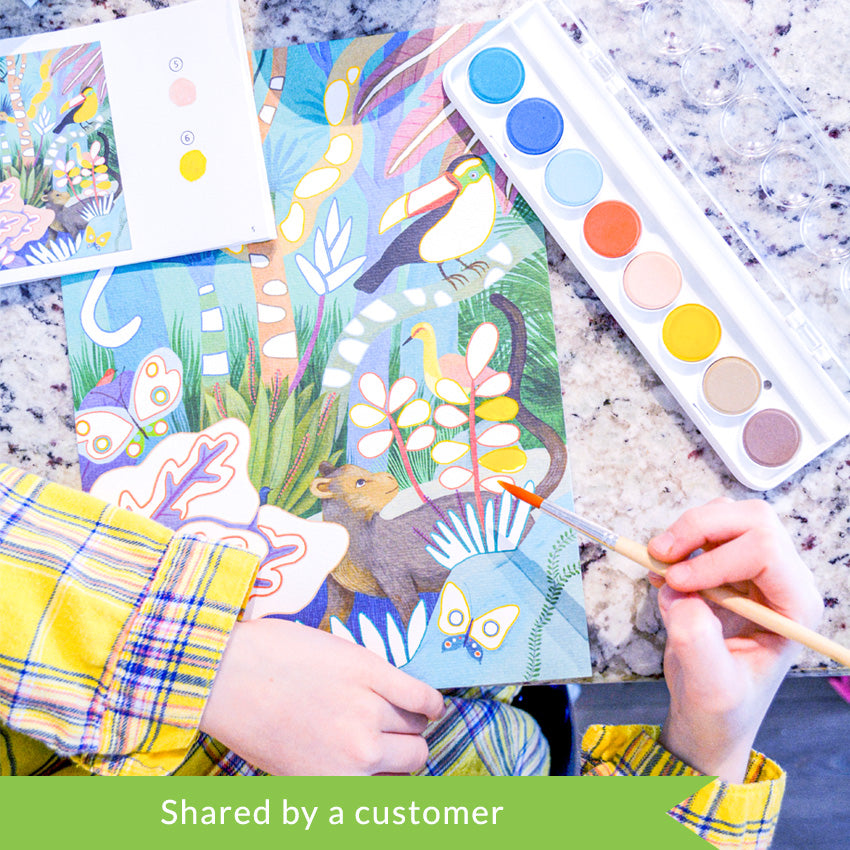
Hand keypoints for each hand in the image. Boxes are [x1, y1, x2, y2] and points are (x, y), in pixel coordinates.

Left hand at [200, 618, 444, 774]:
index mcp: (337, 787)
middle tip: (395, 730)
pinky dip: (429, 699)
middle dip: (407, 744)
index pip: (394, 787)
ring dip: (411, 716)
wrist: (225, 675)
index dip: (392, 769)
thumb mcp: (293, 770)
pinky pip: (421, 694)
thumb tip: (375, 768)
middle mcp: (357, 758)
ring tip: (400, 706)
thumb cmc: (252, 720)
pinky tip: (426, 700)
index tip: (392, 758)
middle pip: (414, 755)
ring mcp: (366, 713)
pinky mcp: (371, 673)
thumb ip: (337, 774)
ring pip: (416, 722)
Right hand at [647, 498, 821, 782]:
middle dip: (699, 528)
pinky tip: (659, 575)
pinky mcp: (724, 568)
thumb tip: (676, 592)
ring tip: (657, 565)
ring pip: (725, 517)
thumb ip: (697, 642)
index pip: (765, 550)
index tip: (676, 581)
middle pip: (750, 520)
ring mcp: (752, 571)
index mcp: (794, 607)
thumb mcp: (711, 687)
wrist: (710, 713)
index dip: (716, 558)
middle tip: (659, 553)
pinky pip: (702, 533)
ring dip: (685, 532)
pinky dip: (674, 544)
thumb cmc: (722, 708)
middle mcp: (780, 581)